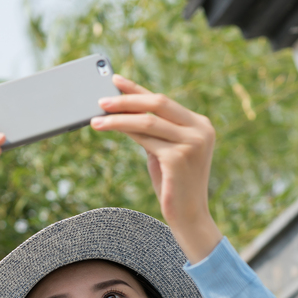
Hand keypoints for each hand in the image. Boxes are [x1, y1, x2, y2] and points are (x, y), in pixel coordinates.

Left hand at [90, 74, 222, 263]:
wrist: (189, 217)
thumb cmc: (173, 185)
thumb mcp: (163, 152)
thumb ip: (153, 132)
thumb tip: (123, 112)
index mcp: (200, 124)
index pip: (164, 101)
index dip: (138, 90)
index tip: (116, 80)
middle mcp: (200, 129)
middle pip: (158, 104)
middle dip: (127, 99)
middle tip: (102, 99)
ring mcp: (192, 142)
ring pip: (148, 120)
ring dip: (119, 118)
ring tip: (96, 119)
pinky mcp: (179, 157)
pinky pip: (145, 138)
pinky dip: (123, 131)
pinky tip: (107, 129)